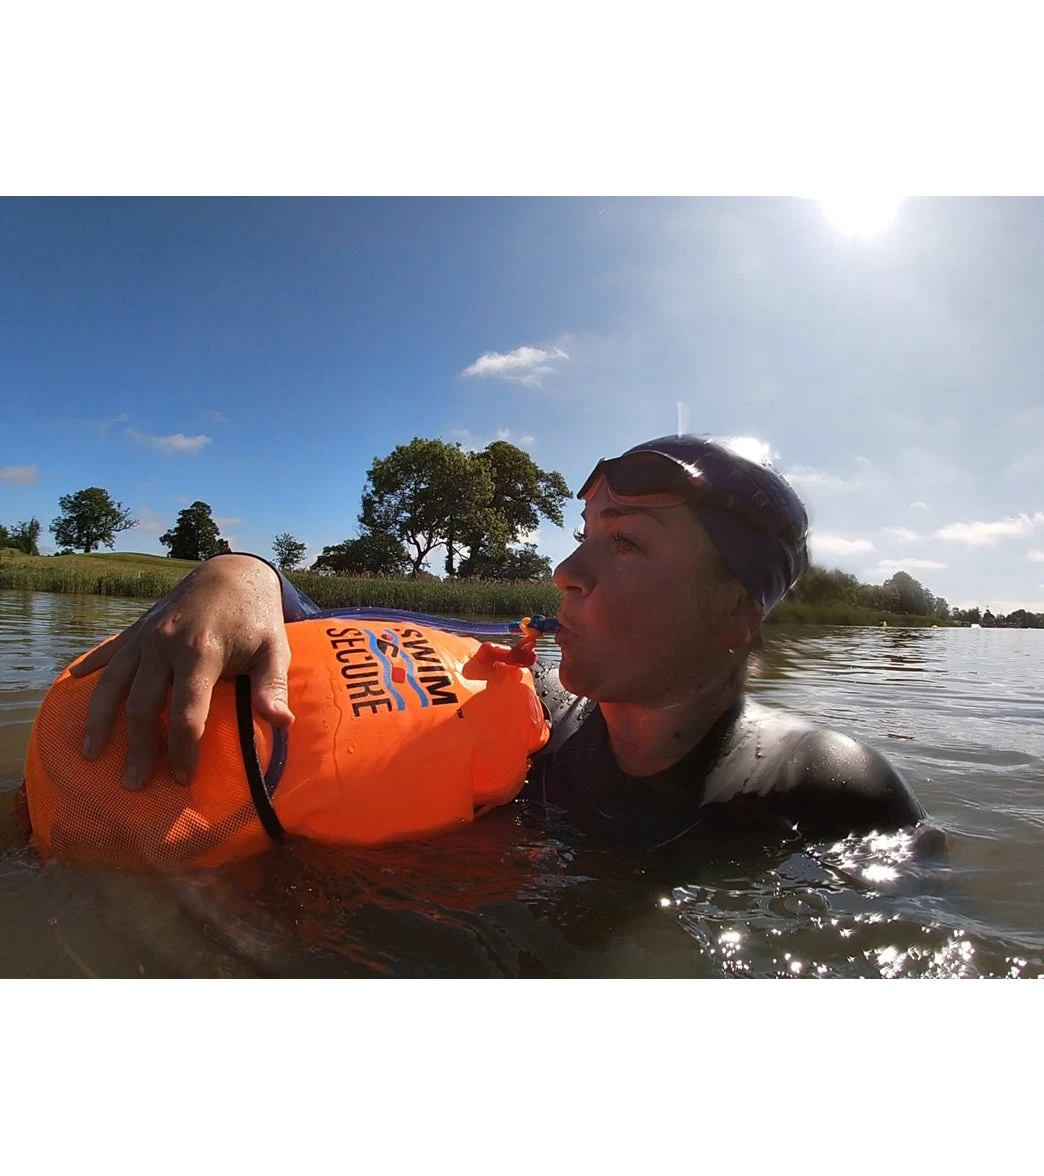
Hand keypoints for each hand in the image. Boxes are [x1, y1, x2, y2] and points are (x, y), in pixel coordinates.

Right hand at [70, 555, 293, 789]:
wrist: (232, 572)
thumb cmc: (257, 618)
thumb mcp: (274, 648)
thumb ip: (273, 687)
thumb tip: (283, 723)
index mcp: (201, 652)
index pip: (187, 713)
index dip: (183, 749)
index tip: (183, 779)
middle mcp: (165, 644)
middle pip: (143, 705)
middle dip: (138, 748)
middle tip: (133, 784)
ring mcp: (146, 635)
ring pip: (113, 683)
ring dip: (99, 719)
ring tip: (91, 753)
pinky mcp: (137, 629)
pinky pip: (108, 653)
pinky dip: (89, 669)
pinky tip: (73, 685)